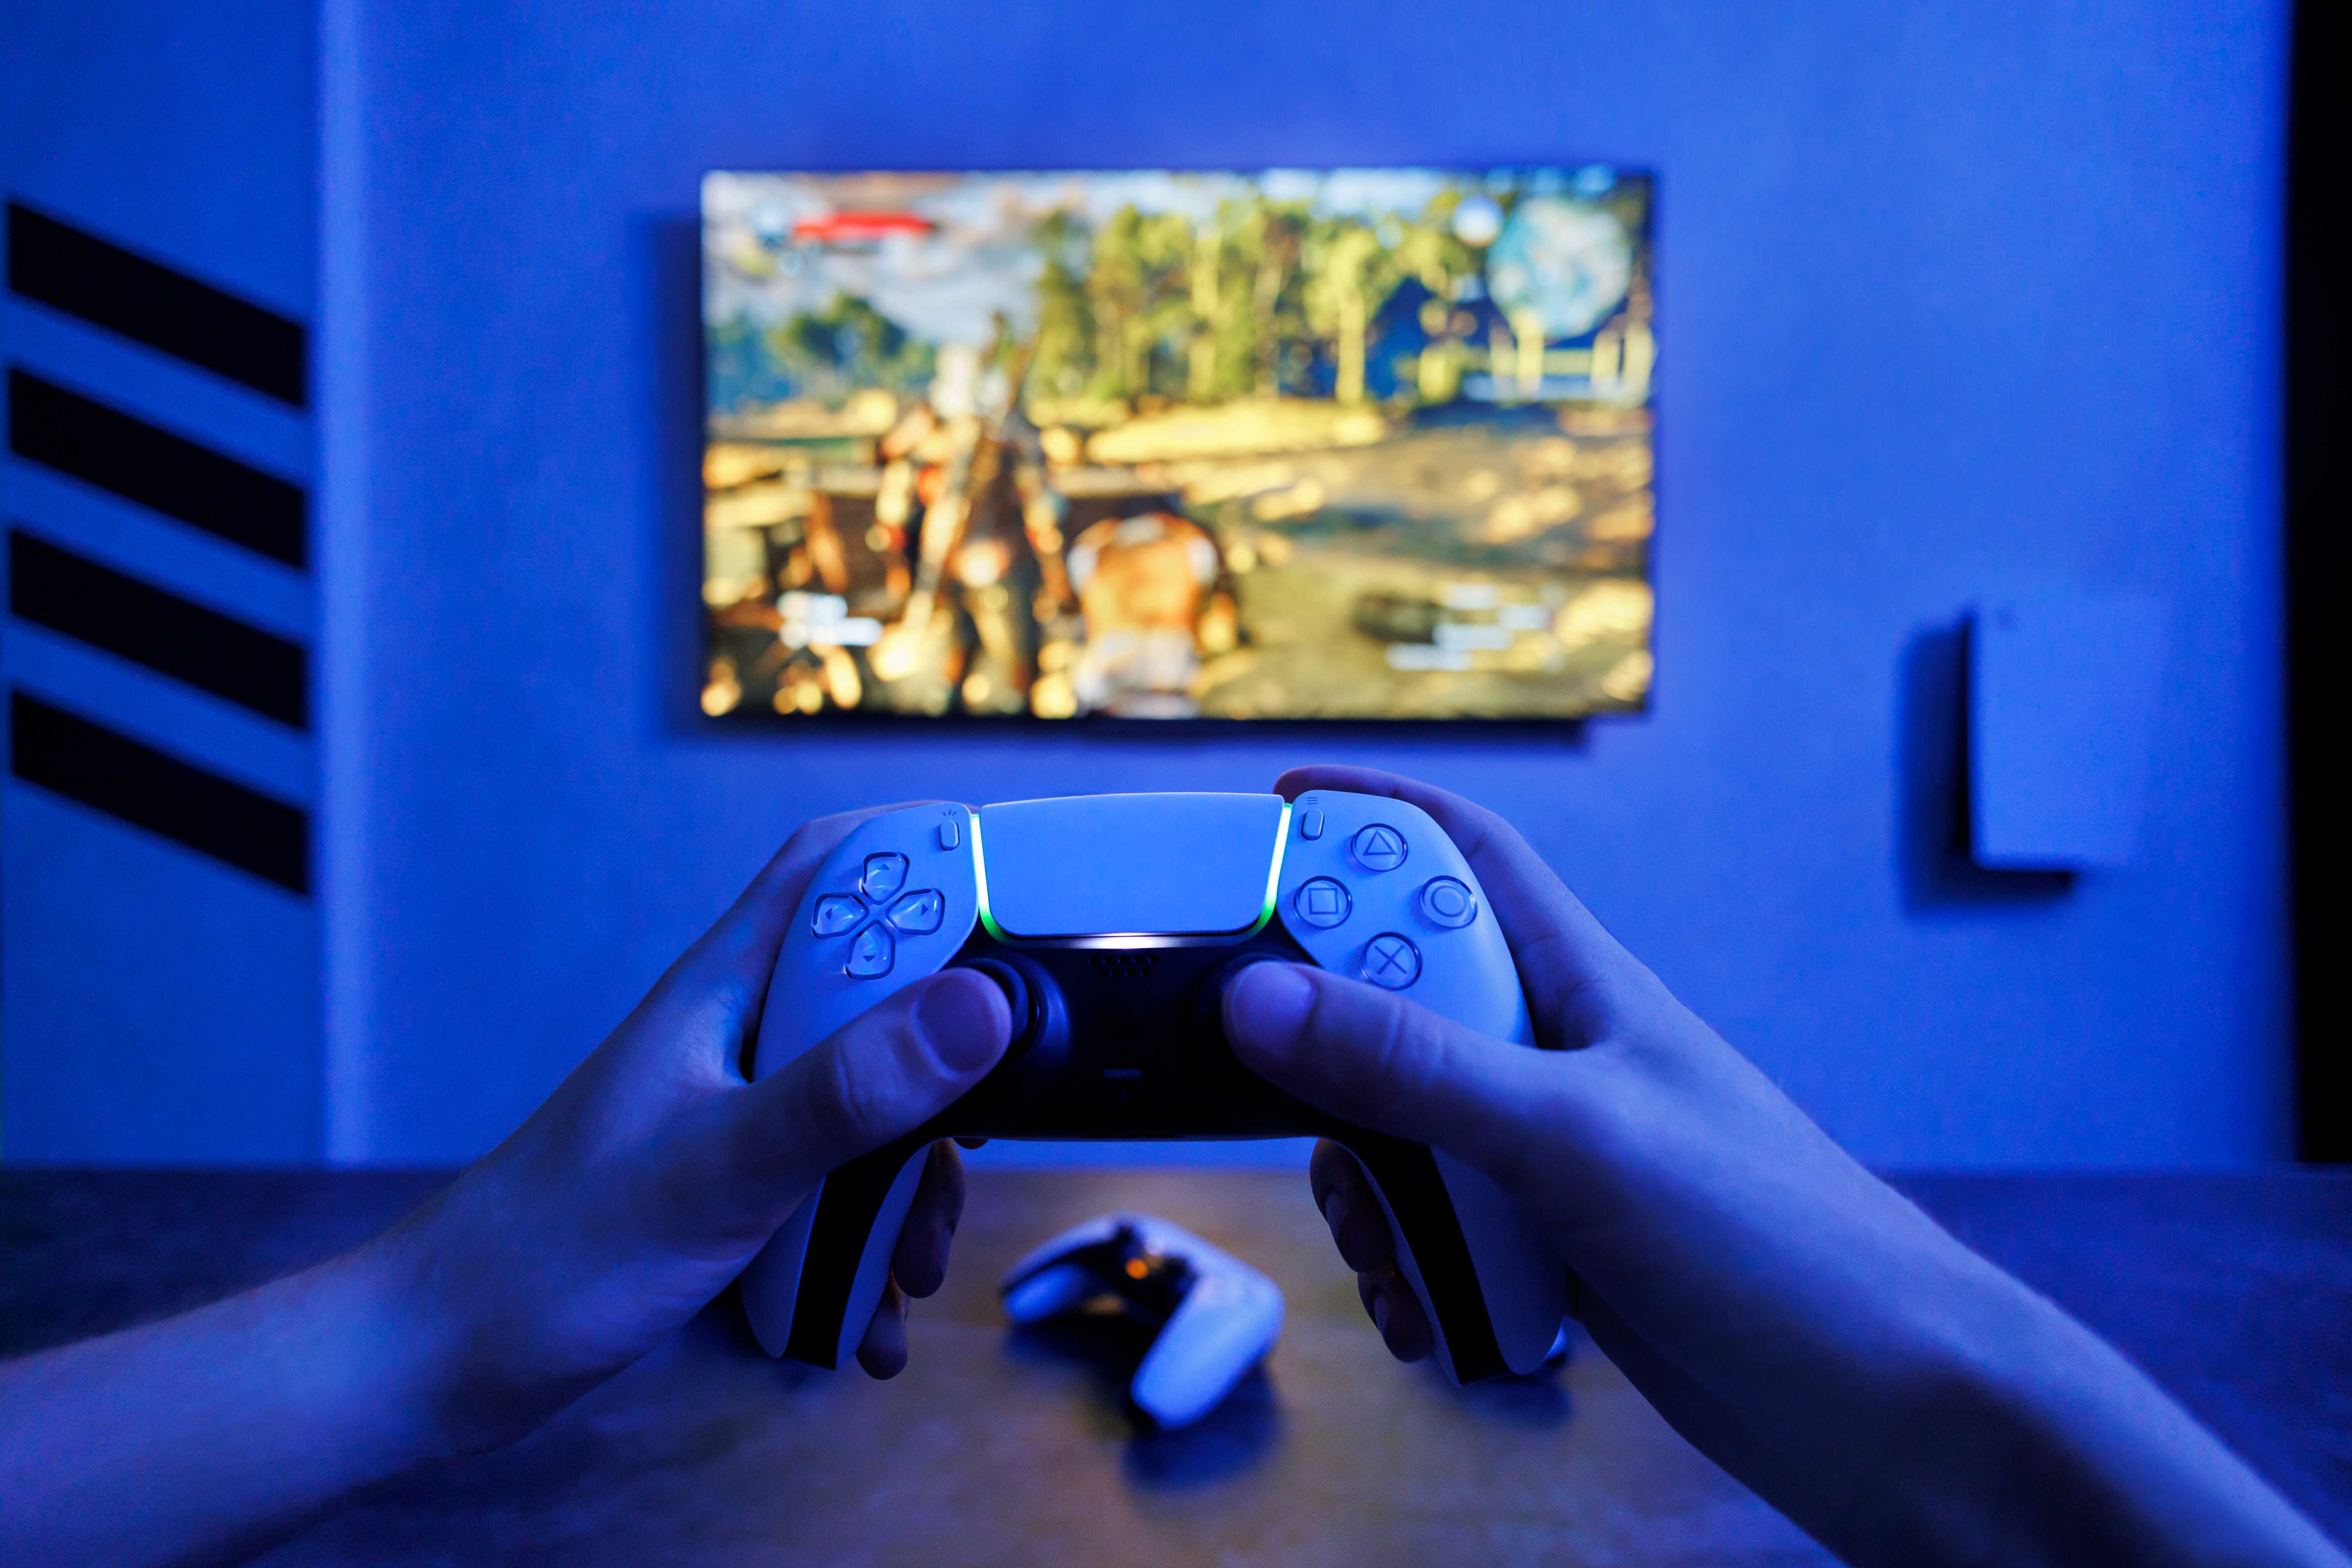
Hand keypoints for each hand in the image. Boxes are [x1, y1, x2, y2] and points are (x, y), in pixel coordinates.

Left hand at [371, 805, 1011, 1452]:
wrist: (442, 1363)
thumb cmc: (543, 1255)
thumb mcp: (720, 1168)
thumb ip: (848, 1089)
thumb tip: (972, 1005)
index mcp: (726, 994)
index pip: (839, 868)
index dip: (928, 855)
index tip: (1019, 900)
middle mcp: (740, 1040)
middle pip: (885, 1001)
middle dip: (949, 1078)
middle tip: (971, 1145)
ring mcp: (738, 1115)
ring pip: (872, 1113)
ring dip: (909, 1192)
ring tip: (905, 1267)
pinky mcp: (735, 1190)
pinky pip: (835, 1199)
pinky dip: (863, 1257)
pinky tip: (861, 1319)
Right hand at [1223, 765, 2343, 1567]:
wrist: (1889, 1408)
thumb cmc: (1777, 1243)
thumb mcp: (1571, 1137)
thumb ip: (1414, 1067)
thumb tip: (1261, 996)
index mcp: (1580, 984)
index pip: (1460, 853)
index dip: (1367, 815)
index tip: (1269, 810)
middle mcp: (1558, 1056)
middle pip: (1395, 1004)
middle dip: (1328, 1060)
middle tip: (1300, 1117)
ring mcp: (1554, 1155)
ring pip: (1403, 1132)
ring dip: (1369, 1194)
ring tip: (1394, 1259)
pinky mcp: (1554, 1247)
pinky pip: (1441, 1231)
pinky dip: (1414, 1272)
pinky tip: (1433, 1321)